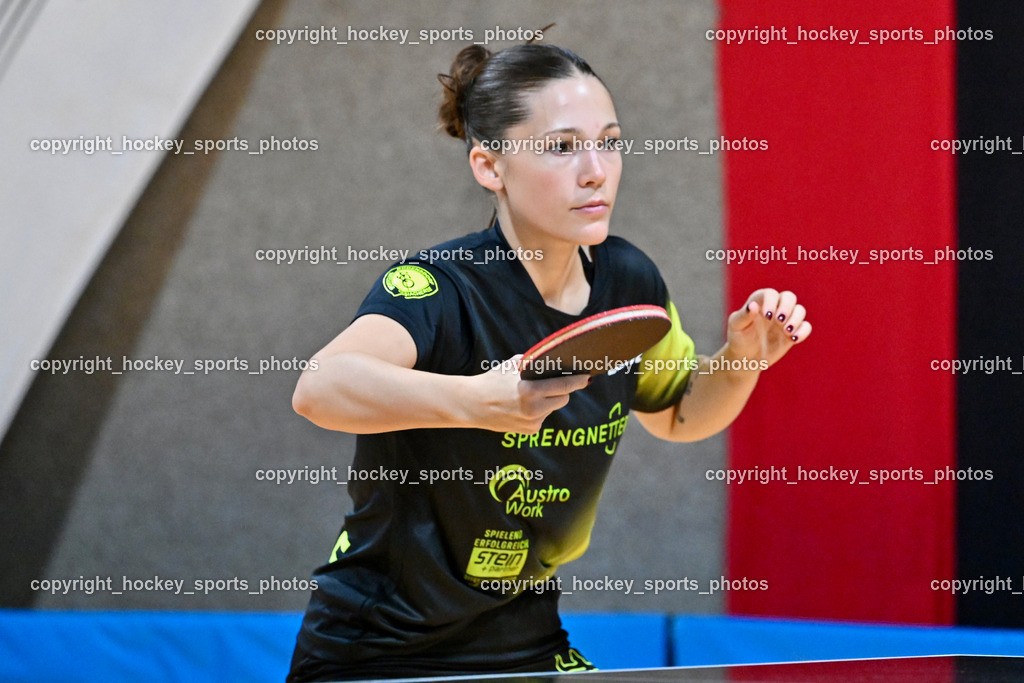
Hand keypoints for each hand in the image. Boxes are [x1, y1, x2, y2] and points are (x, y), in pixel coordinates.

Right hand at [463, 355, 589, 433]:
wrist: (472, 405)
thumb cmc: (493, 380)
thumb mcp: (513, 365)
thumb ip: (536, 363)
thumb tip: (558, 360)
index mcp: (530, 390)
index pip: (565, 386)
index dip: (578, 381)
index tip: (587, 376)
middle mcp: (534, 409)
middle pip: (563, 399)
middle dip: (562, 391)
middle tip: (553, 384)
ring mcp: (532, 422)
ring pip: (553, 408)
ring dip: (548, 401)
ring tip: (528, 396)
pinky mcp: (530, 431)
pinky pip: (543, 417)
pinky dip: (539, 411)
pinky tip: (522, 407)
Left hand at [725, 289, 811, 368]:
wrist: (745, 357)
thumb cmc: (738, 337)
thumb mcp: (736, 326)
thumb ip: (744, 315)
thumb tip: (753, 306)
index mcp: (760, 302)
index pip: (770, 294)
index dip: (771, 302)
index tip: (768, 316)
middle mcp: (775, 307)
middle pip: (789, 297)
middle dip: (787, 307)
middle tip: (779, 321)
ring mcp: (786, 319)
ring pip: (800, 310)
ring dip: (796, 319)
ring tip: (786, 331)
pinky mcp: (793, 331)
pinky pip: (805, 326)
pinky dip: (803, 331)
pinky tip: (794, 339)